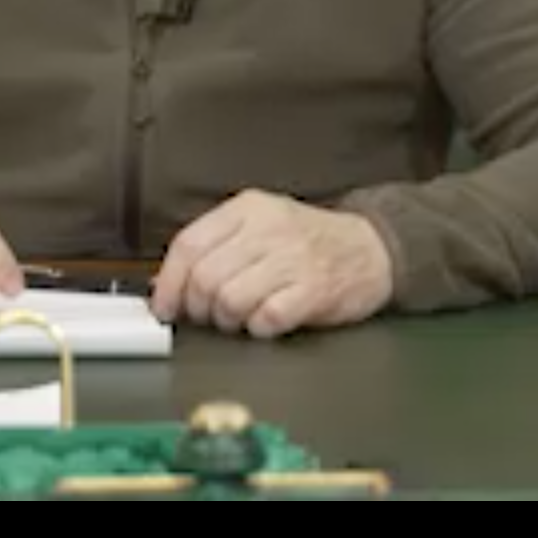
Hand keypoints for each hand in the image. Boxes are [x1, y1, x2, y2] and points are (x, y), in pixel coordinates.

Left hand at [150, 190, 393, 338]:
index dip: (169, 283)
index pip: (189, 244)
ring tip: (241, 317)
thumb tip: (167, 286)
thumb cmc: (307, 241)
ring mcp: (293, 259)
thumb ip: (217, 246)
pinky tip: (267, 321)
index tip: (165, 307)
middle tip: (210, 316)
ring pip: (230, 300)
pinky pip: (266, 319)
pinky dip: (259, 328)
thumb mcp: (260, 224)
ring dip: (228, 320)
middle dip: (199, 308)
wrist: (372, 248)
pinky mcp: (314, 291)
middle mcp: (268, 229)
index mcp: (248, 209)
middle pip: (205, 278)